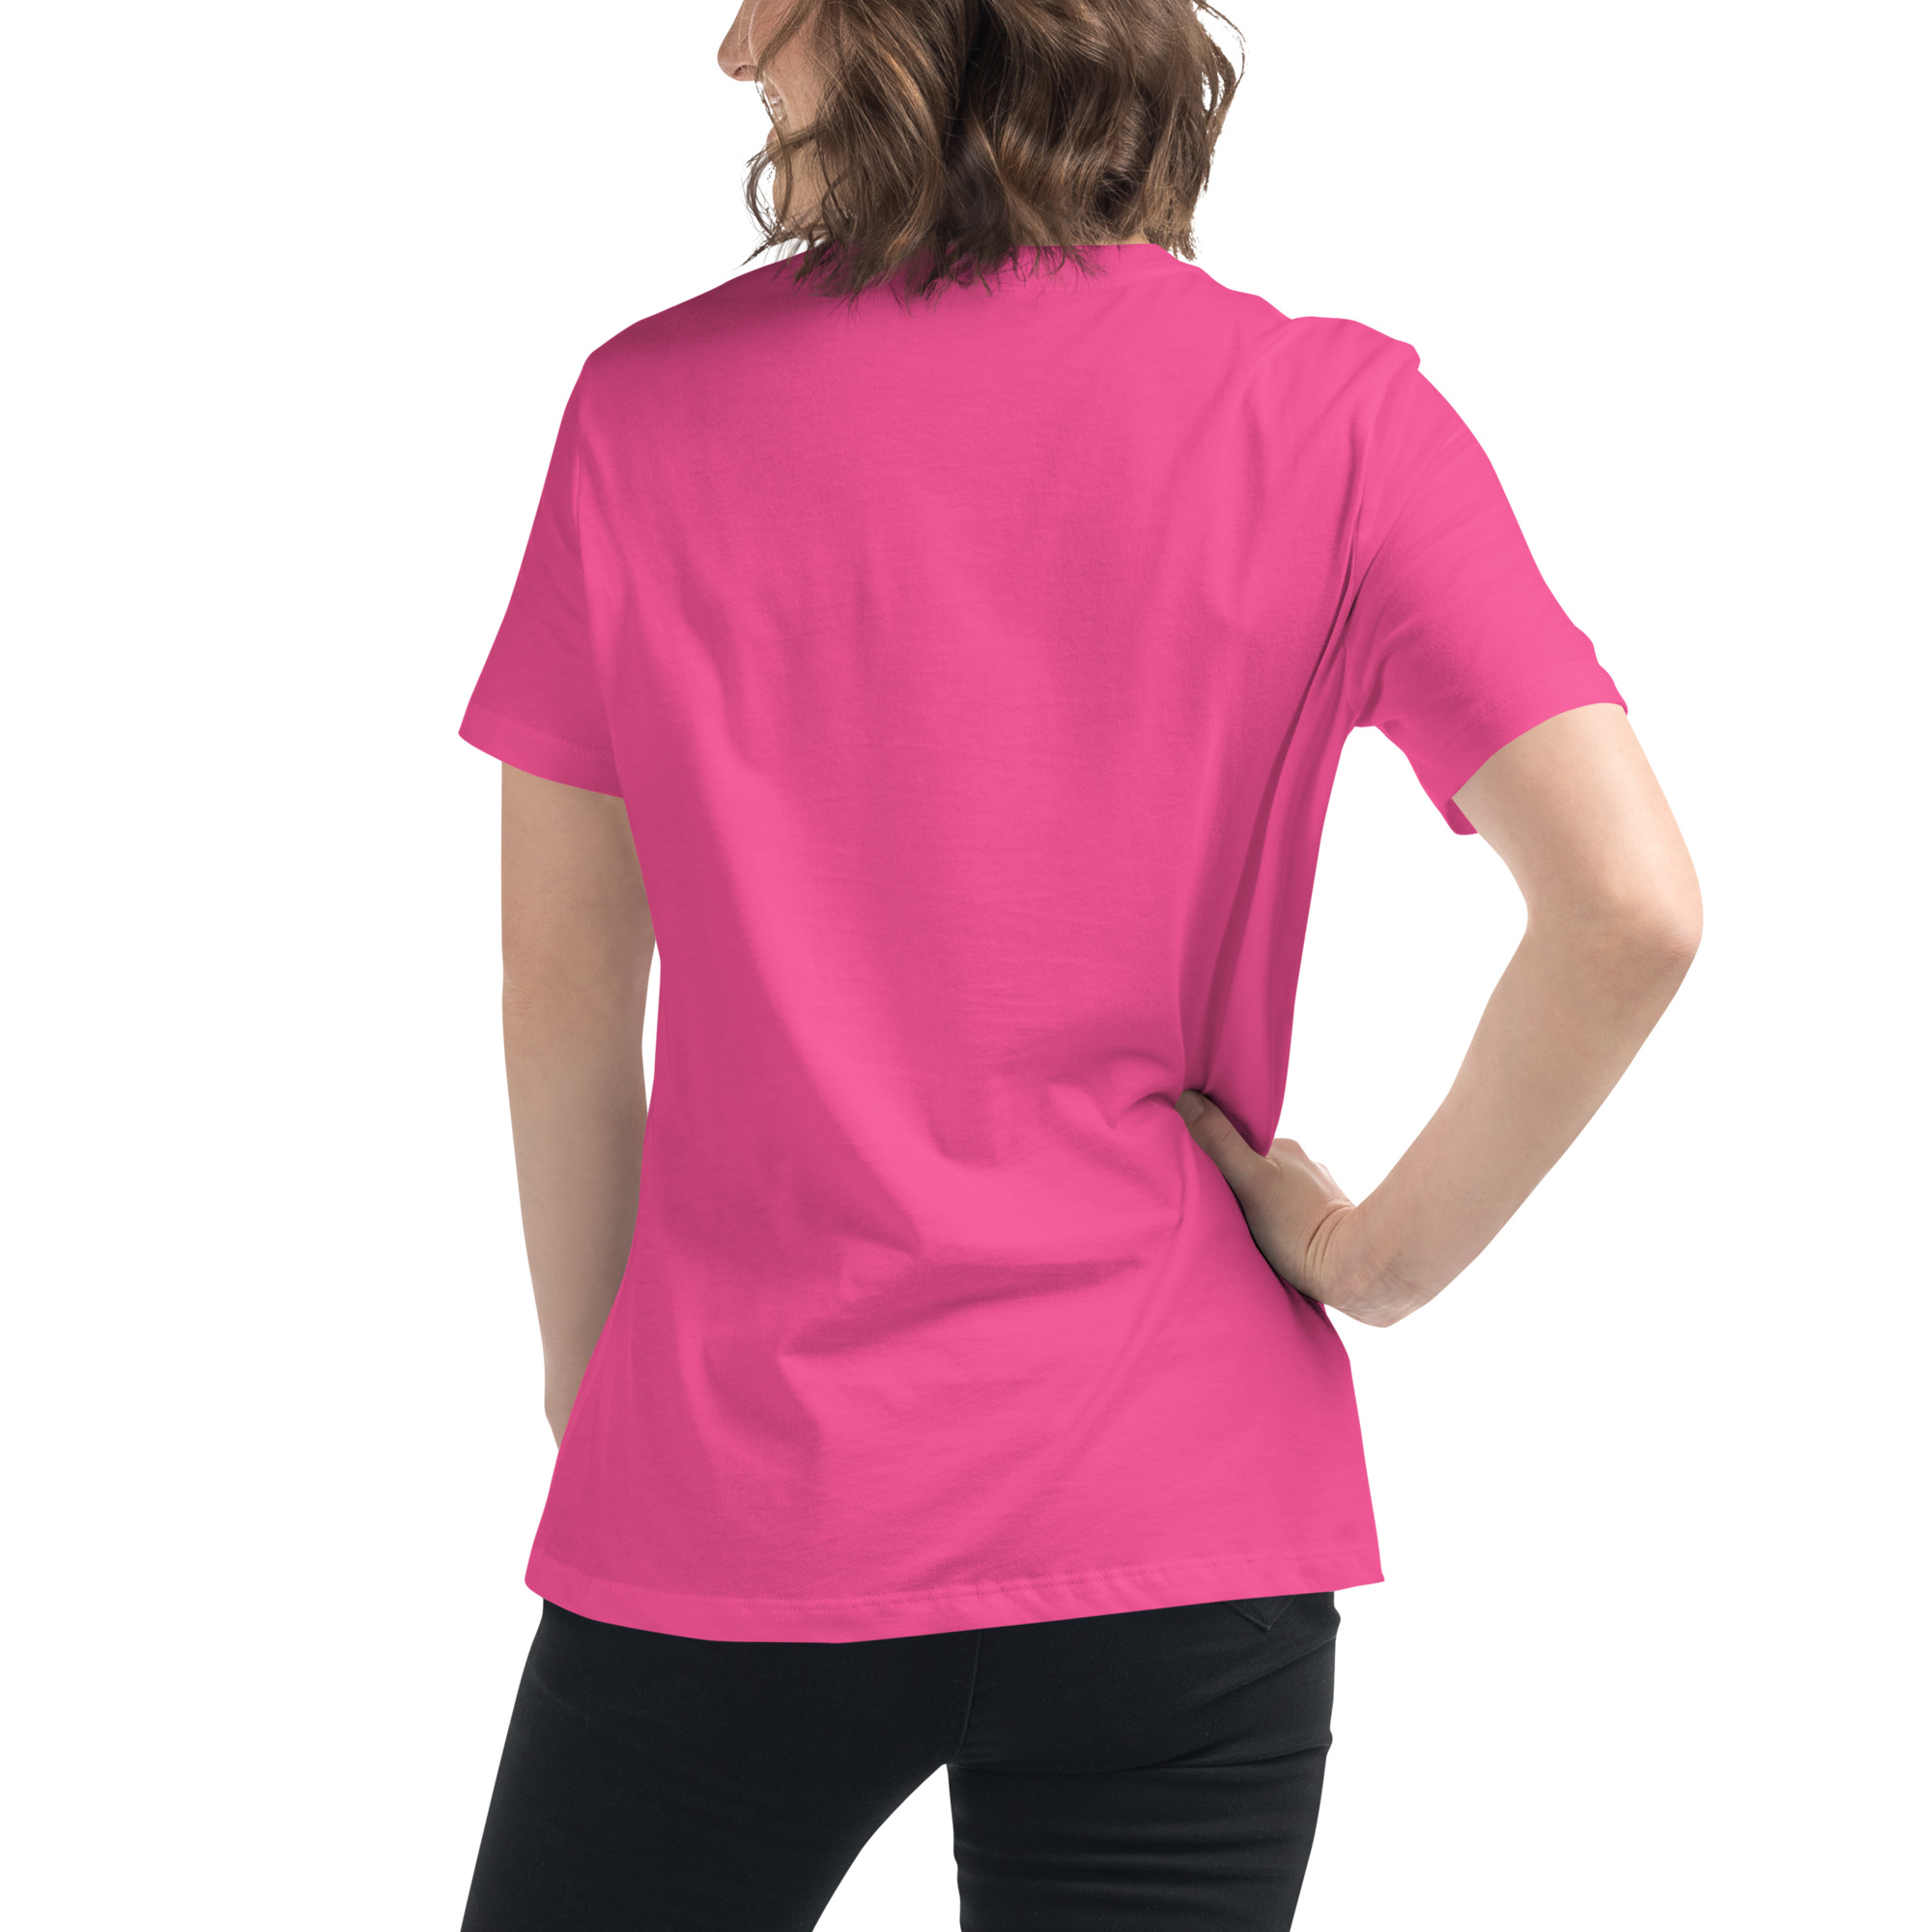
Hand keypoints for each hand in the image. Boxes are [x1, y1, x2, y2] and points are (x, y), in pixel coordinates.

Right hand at [1174, 1089, 1421, 1327]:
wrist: (1351, 1269)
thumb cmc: (1298, 1227)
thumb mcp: (1250, 1182)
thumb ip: (1219, 1143)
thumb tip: (1186, 1097)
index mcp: (1283, 1148)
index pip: (1237, 1143)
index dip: (1214, 1153)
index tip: (1195, 1170)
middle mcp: (1303, 1164)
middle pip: (1254, 1168)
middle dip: (1235, 1181)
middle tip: (1214, 1204)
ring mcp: (1318, 1192)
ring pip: (1274, 1192)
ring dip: (1258, 1204)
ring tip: (1241, 1227)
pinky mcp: (1328, 1220)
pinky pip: (1292, 1214)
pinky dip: (1279, 1222)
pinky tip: (1269, 1239)